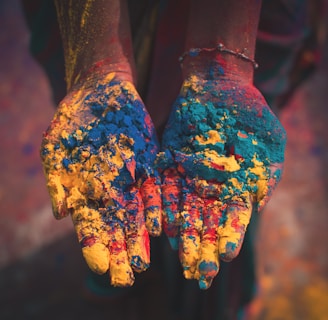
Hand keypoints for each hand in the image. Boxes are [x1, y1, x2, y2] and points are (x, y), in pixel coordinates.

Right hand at [41, 73, 161, 286]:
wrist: (102, 92)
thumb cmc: (74, 119)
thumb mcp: (56, 145)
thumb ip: (57, 180)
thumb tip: (60, 213)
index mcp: (85, 190)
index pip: (90, 226)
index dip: (95, 247)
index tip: (102, 268)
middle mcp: (110, 190)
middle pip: (115, 227)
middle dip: (119, 252)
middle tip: (126, 278)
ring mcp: (131, 180)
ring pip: (136, 214)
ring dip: (138, 238)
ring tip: (143, 262)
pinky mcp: (149, 165)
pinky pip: (154, 190)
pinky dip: (155, 208)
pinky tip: (158, 227)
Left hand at [157, 75, 285, 288]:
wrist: (220, 87)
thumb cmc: (251, 113)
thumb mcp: (269, 142)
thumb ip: (266, 174)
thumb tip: (259, 204)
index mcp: (237, 185)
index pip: (233, 218)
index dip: (230, 236)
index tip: (225, 257)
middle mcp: (211, 186)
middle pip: (207, 221)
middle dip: (204, 245)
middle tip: (200, 272)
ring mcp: (189, 176)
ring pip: (184, 210)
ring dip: (183, 233)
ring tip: (179, 257)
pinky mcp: (170, 163)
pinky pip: (165, 187)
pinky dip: (164, 205)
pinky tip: (162, 225)